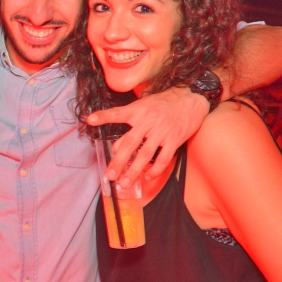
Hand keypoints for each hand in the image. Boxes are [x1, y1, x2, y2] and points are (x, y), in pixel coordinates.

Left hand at [86, 86, 208, 187]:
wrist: (191, 98)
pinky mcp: (175, 139)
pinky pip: (163, 158)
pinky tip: (148, 177)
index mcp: (138, 111)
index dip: (104, 116)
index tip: (90, 120)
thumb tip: (117, 146)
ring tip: (125, 183)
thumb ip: (130, 123)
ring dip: (134, 171)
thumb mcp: (144, 106)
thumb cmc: (164, 103)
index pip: (117, 113)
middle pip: (130, 143)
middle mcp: (148, 121)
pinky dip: (155, 169)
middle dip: (118, 161)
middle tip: (110, 175)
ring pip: (145, 155)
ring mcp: (161, 131)